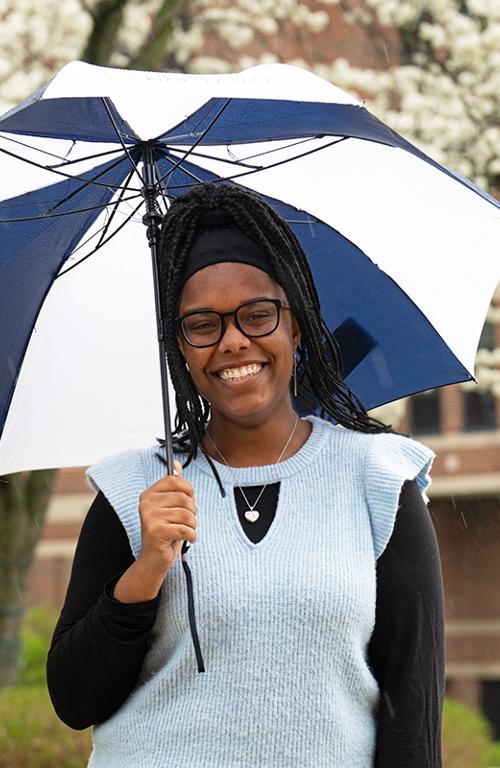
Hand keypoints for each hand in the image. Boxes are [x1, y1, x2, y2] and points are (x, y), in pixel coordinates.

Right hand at [137, 460, 196, 575]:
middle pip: (184, 498)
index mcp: (149, 494)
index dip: (188, 489)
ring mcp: (149, 517)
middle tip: (187, 521)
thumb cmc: (166, 531)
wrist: (154, 560)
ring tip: (186, 531)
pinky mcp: (156, 532)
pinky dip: (192, 536)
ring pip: (187, 514)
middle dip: (192, 511)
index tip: (190, 500)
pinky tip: (188, 539)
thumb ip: (173, 487)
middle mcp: (146, 504)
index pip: (174, 479)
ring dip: (192, 525)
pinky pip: (185, 529)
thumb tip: (177, 465)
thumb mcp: (170, 507)